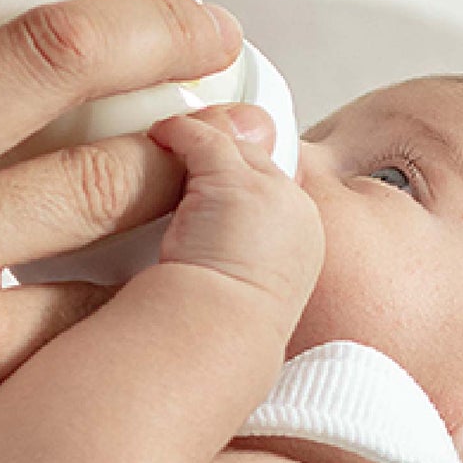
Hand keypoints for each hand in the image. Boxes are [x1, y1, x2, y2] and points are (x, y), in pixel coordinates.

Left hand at [148, 105, 324, 330]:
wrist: (221, 330)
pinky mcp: (234, 179)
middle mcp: (295, 211)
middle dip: (223, 154)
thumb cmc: (221, 325)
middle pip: (258, 160)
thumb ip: (235, 260)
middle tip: (185, 155)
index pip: (275, 192)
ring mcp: (269, 191)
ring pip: (234, 145)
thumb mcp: (240, 289)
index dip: (244, 181)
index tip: (213, 185)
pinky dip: (177, 132)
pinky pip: (205, 138)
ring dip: (201, 142)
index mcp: (302, 243)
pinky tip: (159, 135)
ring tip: (169, 144)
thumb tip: (214, 255)